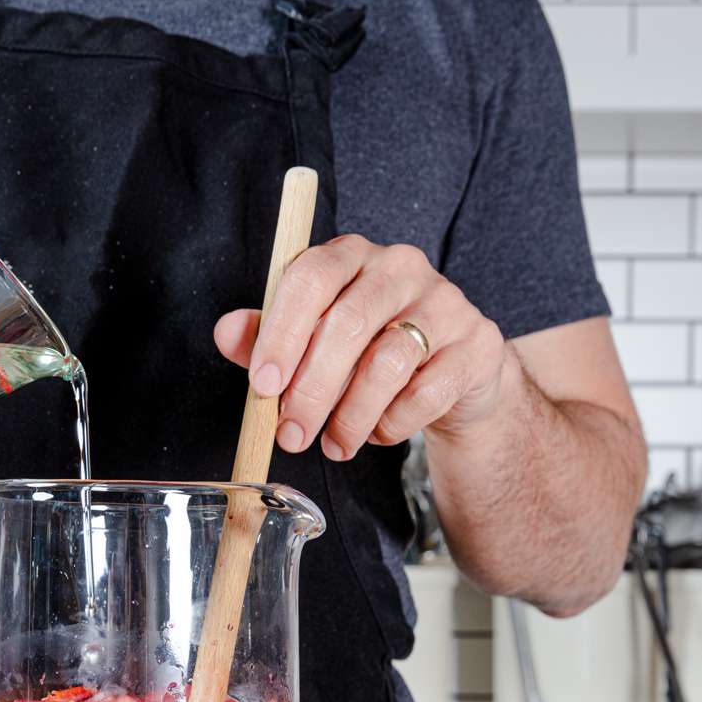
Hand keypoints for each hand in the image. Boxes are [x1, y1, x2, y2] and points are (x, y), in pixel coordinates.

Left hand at [214, 235, 508, 458]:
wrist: (449, 377)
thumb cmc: (366, 353)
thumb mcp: (309, 342)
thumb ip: (266, 337)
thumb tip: (226, 332)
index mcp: (350, 257)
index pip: (310, 277)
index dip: (281, 333)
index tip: (262, 386)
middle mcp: (400, 267)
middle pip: (348, 324)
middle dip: (311, 391)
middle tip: (291, 435)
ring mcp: (445, 303)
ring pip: (388, 363)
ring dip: (350, 417)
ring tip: (334, 445)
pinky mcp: (476, 345)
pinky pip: (426, 393)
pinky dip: (393, 424)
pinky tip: (378, 433)